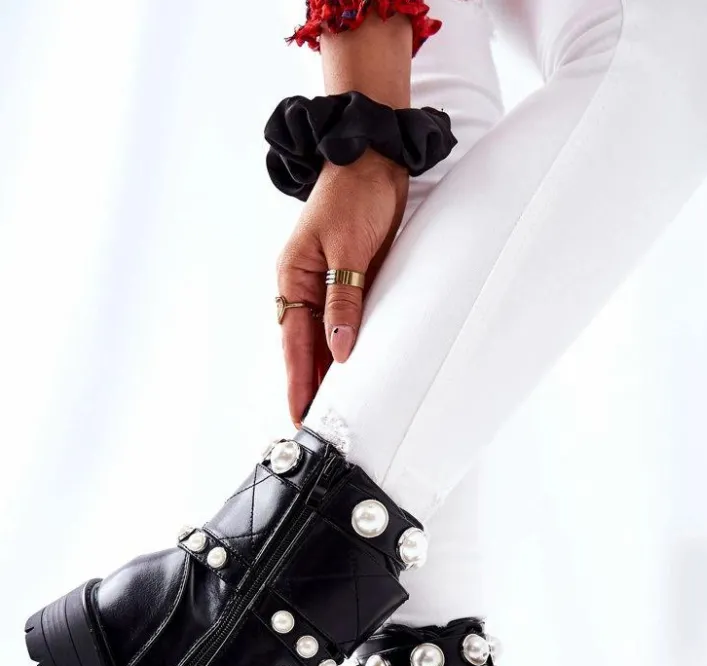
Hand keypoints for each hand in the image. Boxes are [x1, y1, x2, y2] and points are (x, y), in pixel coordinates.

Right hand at [277, 149, 408, 425]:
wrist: (374, 158)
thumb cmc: (357, 195)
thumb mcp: (350, 250)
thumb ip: (344, 301)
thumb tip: (339, 352)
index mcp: (293, 278)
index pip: (294, 344)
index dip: (299, 383)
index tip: (301, 417)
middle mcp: (303, 286)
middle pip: (304, 348)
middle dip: (310, 386)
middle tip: (318, 426)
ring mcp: (324, 284)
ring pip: (322, 339)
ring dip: (327, 371)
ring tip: (335, 409)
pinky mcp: (347, 280)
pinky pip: (342, 323)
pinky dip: (344, 348)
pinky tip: (351, 370)